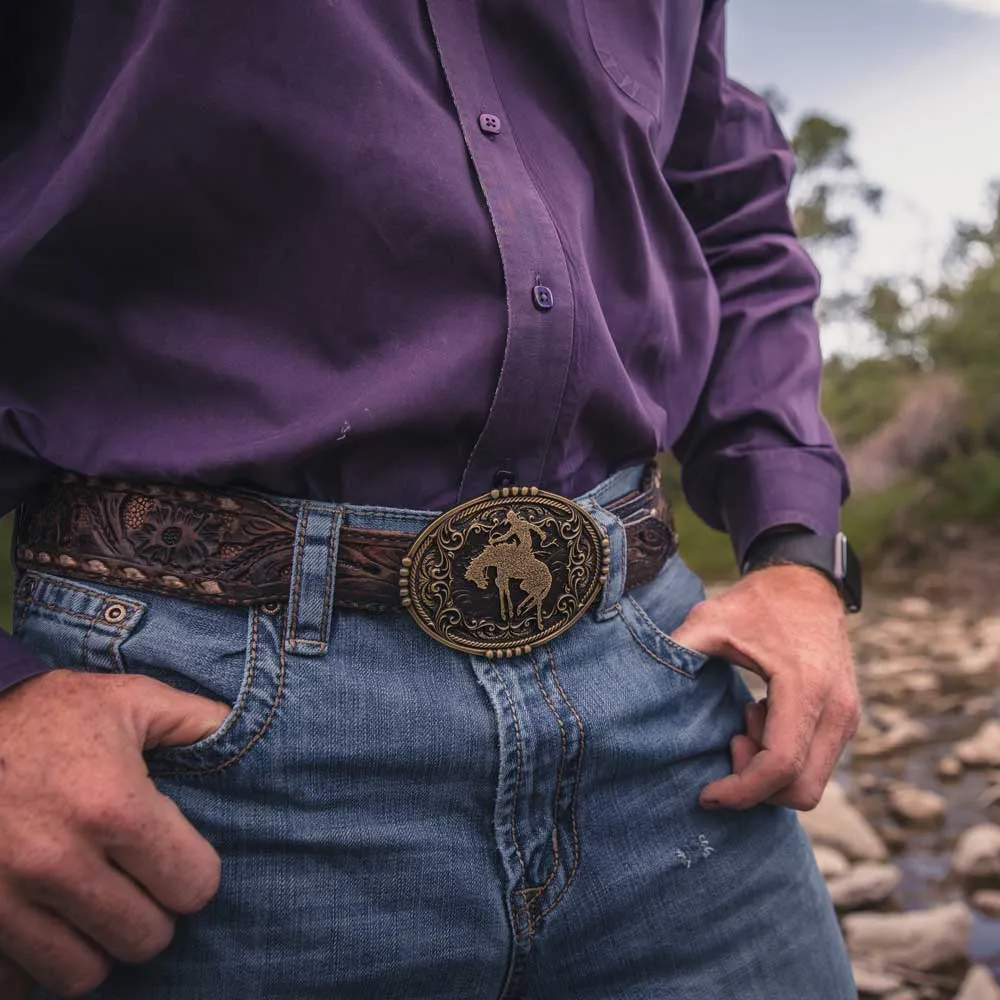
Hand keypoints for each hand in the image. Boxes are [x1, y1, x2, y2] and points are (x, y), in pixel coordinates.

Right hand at [0, 670, 228, 997]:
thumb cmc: (47, 714)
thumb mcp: (130, 699)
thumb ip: (197, 720)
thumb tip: (243, 737)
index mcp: (114, 807)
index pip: (192, 887)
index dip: (195, 874)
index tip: (179, 858)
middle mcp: (60, 862)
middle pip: (145, 938)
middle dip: (153, 913)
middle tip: (140, 884)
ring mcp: (6, 898)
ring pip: (83, 973)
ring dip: (98, 945)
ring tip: (97, 906)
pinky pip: (18, 981)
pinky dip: (35, 962)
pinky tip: (46, 923)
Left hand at [671, 565, 859, 811]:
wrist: (807, 583)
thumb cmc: (757, 603)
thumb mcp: (711, 619)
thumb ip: (678, 650)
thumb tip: (638, 683)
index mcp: (805, 686)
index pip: (780, 764)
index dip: (741, 790)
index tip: (708, 793)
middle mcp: (837, 709)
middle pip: (801, 789)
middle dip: (757, 785)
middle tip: (730, 742)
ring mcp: (847, 717)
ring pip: (811, 783)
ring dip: (770, 771)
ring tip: (744, 723)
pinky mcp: (845, 720)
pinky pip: (816, 765)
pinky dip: (784, 759)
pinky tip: (760, 717)